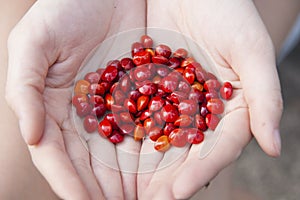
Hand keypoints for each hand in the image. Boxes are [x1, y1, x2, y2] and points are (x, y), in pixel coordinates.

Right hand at [6, 0, 144, 198]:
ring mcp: (115, 105)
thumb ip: (24, 89)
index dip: (68, 180)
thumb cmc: (64, 8)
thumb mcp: (34, 43)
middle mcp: (85, 113)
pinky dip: (153, 148)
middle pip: (91, 161)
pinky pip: (147, 125)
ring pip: (120, 150)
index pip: (58, 154)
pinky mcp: (142, 93)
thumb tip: (30, 136)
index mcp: (55, 106)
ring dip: (129, 180)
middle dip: (102, 190)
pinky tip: (162, 169)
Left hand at [138, 0, 282, 198]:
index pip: (217, 149)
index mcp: (230, 107)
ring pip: (158, 136)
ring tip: (123, 188)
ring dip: (142, 163)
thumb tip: (276, 149)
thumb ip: (265, 98)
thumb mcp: (251, 50)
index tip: (176, 194)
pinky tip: (110, 148)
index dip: (199, 172)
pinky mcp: (150, 82)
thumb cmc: (229, 11)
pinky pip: (137, 108)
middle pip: (185, 151)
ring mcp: (173, 97)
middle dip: (165, 179)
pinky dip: (126, 128)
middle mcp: (200, 108)